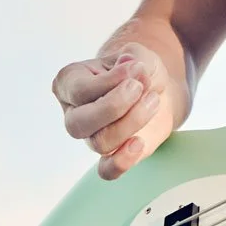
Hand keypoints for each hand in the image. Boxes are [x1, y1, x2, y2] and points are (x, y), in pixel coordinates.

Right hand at [54, 42, 184, 179]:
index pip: (79, 91)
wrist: (156, 89)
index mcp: (69, 83)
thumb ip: (135, 58)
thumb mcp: (138, 55)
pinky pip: (106, 170)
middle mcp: (74, 112)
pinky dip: (122, 161)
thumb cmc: (138, 70)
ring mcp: (91, 136)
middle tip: (139, 87)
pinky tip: (140, 143)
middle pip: (78, 124)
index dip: (110, 82)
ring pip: (100, 142)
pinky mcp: (111, 155)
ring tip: (153, 100)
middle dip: (113, 106)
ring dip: (132, 121)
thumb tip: (132, 69)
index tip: (136, 68)